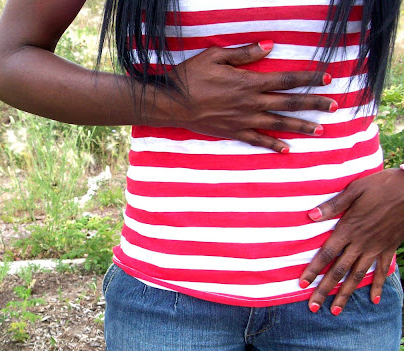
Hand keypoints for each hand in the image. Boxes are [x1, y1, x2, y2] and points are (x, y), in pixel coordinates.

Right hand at [151, 41, 336, 152]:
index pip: (286, 79)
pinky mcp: (232, 132)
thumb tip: (269, 46)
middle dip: (314, 104)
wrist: (171, 104)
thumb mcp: (215, 56)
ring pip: (278, 124)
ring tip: (320, 130)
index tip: (327, 78)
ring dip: (300, 127)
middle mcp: (250, 103)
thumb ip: (244, 53)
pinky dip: (272, 145)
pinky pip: (257, 141)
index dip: (308, 77)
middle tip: (334, 106)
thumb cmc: (190, 76)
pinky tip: (286, 149)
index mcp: (249, 82)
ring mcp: (242, 120)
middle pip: (289, 103)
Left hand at [299, 168, 403, 313]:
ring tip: (335, 311)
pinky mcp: (390, 247)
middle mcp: (360, 243)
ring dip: (346, 294)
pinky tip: (374, 300)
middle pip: (338, 271)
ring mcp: (376, 247)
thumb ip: (333, 205)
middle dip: (324, 290)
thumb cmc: (382, 185)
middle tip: (312, 308)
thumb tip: (310, 216)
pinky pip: (382, 270)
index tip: (301, 284)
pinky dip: (378, 286)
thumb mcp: (355, 190)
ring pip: (357, 276)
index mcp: (348, 229)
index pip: (326, 254)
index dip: (313, 270)